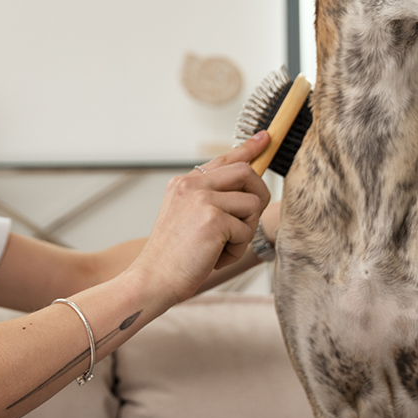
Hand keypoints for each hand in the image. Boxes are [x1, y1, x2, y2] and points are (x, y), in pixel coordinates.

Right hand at [130, 132, 271, 306]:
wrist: (153, 279)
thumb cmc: (173, 256)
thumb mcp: (187, 218)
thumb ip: (210, 200)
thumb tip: (247, 192)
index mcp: (184, 183)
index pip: (224, 159)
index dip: (248, 148)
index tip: (264, 138)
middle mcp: (192, 184)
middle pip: (246, 173)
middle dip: (257, 198)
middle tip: (244, 224)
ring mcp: (202, 199)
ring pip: (252, 204)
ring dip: (244, 231)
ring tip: (220, 247)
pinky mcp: (213, 219)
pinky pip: (246, 230)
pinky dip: (236, 250)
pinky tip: (214, 258)